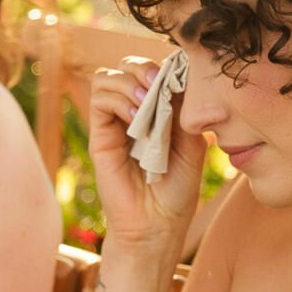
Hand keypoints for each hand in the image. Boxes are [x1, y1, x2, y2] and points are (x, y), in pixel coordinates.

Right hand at [87, 57, 206, 256]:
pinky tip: (136, 117)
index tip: (179, 77)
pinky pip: (99, 101)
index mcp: (155, 111)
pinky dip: (118, 100)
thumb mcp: (192, 144)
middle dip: (142, 68)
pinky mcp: (100, 138)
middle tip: (158, 84)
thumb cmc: (177, 190)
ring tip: (146, 102)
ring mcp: (113, 124)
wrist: (159, 225)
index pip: (149, 71)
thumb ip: (184, 110)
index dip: (161, 66)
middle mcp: (131, 113)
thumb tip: (177, 76)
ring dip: (128, 82)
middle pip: (125, 67)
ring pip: (106, 77)